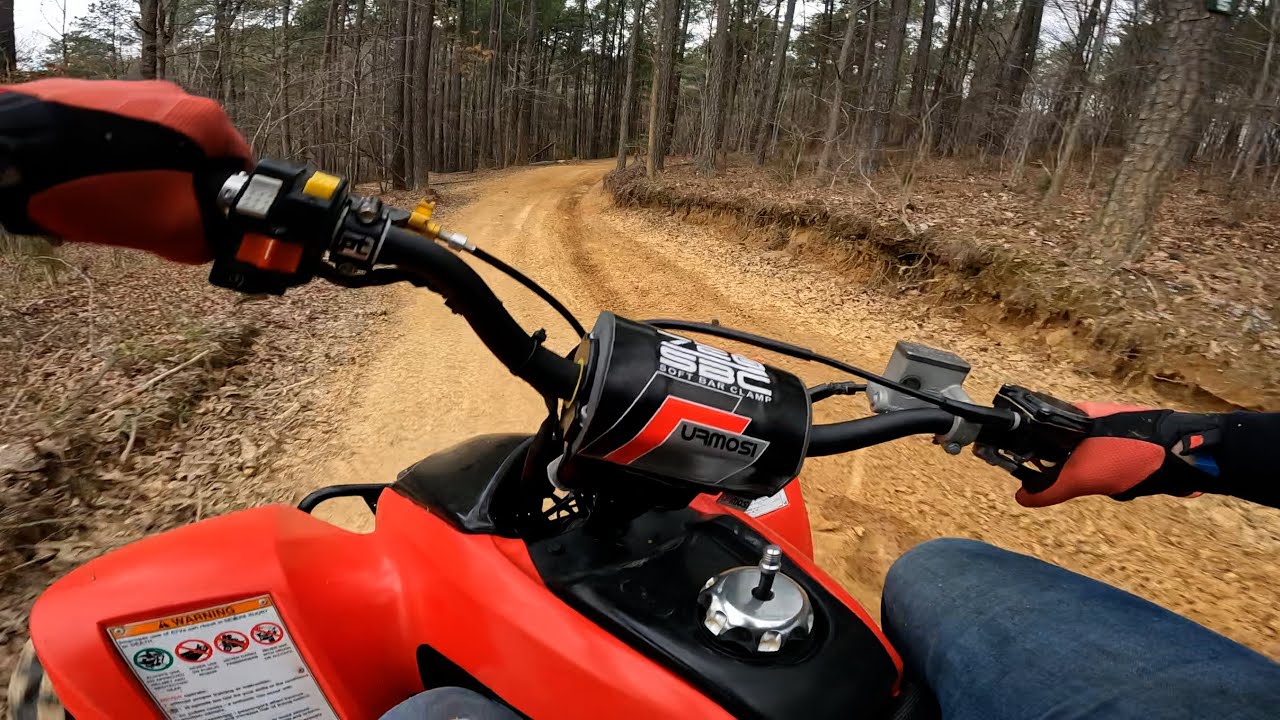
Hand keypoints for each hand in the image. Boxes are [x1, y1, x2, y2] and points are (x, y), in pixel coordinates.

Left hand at [0, 79, 250, 262]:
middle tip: (158, 220)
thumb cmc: (104, 187)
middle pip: (195, 156)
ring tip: (118, 205)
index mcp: (206, 120)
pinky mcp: (91, 94)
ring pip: (156, 148)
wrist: (17, 154)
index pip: (239, 167)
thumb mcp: (173, 229)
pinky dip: (113, 163)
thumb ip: (209, 238)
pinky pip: (119, 136)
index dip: (225, 203)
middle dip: (181, 190)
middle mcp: (173, 95)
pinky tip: (93, 184)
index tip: (205, 225)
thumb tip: (213, 242)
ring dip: (147, 178)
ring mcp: (130, 90)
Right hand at [1016, 403, 1221, 507]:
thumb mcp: (1084, 476)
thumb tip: (1021, 498)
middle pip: (1065, 455)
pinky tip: (1132, 484)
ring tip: (1118, 483)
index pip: (1040, 433)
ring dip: (1102, 481)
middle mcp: (1092, 421)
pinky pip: (1113, 470)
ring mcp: (1114, 434)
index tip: (1037, 474)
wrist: (1188, 454)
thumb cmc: (1133, 454)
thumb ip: (1051, 488)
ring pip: (1091, 466)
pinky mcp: (1133, 447)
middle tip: (1088, 481)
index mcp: (1075, 415)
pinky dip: (1120, 482)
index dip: (1037, 456)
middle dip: (1075, 475)